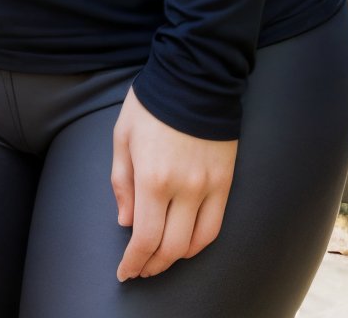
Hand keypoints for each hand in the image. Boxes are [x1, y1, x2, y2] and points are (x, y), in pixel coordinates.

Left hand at [111, 85, 236, 280]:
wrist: (195, 75)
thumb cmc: (152, 103)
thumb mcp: (123, 137)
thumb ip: (121, 183)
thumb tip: (126, 222)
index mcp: (153, 178)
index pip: (145, 239)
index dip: (133, 262)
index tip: (124, 272)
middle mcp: (184, 188)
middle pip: (171, 248)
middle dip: (152, 265)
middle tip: (139, 268)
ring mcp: (209, 186)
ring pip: (195, 243)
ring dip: (175, 258)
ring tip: (160, 259)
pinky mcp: (226, 181)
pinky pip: (215, 225)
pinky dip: (199, 243)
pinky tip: (186, 244)